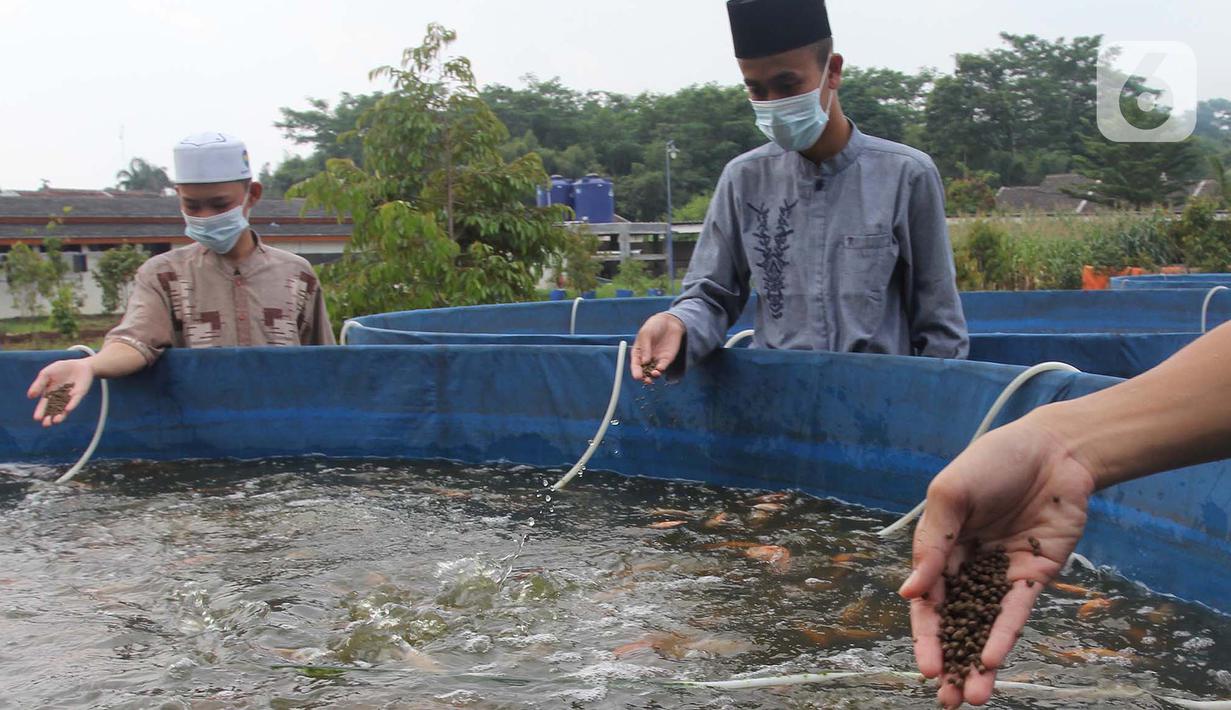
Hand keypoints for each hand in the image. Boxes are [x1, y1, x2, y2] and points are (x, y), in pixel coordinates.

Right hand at [27, 357, 94, 426]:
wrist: (79, 364)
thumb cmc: (60, 369)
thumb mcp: (46, 374)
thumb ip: (39, 384)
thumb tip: (30, 396)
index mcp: (49, 394)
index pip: (44, 405)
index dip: (40, 412)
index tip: (37, 418)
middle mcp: (59, 398)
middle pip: (53, 411)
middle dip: (49, 418)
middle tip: (46, 424)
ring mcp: (70, 397)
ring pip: (64, 409)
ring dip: (60, 416)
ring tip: (56, 421)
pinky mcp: (79, 394)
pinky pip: (75, 400)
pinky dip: (71, 404)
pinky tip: (67, 409)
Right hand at [630, 313, 685, 383]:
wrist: (669, 322)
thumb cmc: (654, 326)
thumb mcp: (646, 333)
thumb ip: (645, 347)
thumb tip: (644, 362)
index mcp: (638, 352)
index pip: (635, 364)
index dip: (635, 371)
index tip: (637, 377)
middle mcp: (646, 358)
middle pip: (644, 372)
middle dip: (644, 378)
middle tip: (646, 380)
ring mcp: (656, 360)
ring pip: (653, 372)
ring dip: (653, 376)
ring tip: (654, 374)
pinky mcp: (666, 360)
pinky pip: (663, 368)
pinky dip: (661, 370)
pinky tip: (660, 368)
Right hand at [898, 415, 1096, 706]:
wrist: (1054, 450)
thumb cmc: (994, 461)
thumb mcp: (951, 492)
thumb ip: (932, 542)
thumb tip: (910, 592)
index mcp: (941, 546)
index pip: (928, 600)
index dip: (925, 634)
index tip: (926, 665)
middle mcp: (968, 565)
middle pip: (955, 622)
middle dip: (950, 660)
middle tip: (945, 697)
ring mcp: (1001, 573)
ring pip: (985, 626)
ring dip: (978, 661)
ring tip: (972, 697)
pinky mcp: (1034, 576)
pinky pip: (1016, 612)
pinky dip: (1003, 636)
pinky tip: (994, 661)